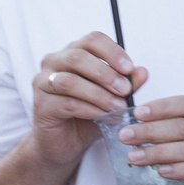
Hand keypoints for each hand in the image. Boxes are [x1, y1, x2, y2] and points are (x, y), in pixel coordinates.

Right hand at [29, 33, 146, 165]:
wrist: (66, 144)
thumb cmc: (88, 115)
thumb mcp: (113, 98)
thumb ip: (126, 84)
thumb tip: (142, 72)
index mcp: (72, 53)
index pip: (92, 40)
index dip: (112, 52)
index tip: (130, 69)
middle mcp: (54, 62)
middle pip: (78, 56)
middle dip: (106, 73)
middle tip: (125, 90)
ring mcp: (43, 83)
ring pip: (70, 81)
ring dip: (98, 93)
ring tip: (118, 106)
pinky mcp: (41, 105)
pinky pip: (66, 103)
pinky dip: (89, 109)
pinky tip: (104, 116)